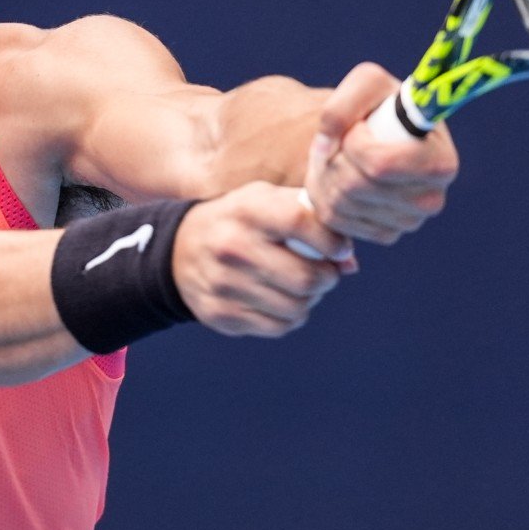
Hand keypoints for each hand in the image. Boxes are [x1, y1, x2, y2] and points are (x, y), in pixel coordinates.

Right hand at [172, 183, 351, 336]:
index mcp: (247, 210)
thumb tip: (350, 263)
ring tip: (303, 285)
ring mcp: (224, 285)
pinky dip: (291, 316)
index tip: (340, 248)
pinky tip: (283, 300)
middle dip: (328, 277)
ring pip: (297, 307)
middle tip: (325, 271)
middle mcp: (232, 248)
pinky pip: (279, 327)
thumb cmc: (239, 221)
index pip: (302, 222)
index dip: (332, 240)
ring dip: (311, 299)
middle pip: (306, 277)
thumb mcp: (266, 202)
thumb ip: (310, 220)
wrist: (178, 249)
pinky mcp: (221, 315)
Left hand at [304, 62, 459, 245]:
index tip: (356, 126)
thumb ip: (343, 103)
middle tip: (340, 141)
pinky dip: (324, 194)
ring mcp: (407, 222)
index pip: (380, 165)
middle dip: (335, 157)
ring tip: (337, 155)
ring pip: (340, 203)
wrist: (379, 133)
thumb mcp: (367, 83)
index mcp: (440, 163)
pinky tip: (336, 176)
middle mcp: (431, 200)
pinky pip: (335, 221)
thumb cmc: (379, 105)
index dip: (354, 144)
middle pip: (355, 186)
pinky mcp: (383, 235)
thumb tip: (328, 142)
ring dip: (325, 173)